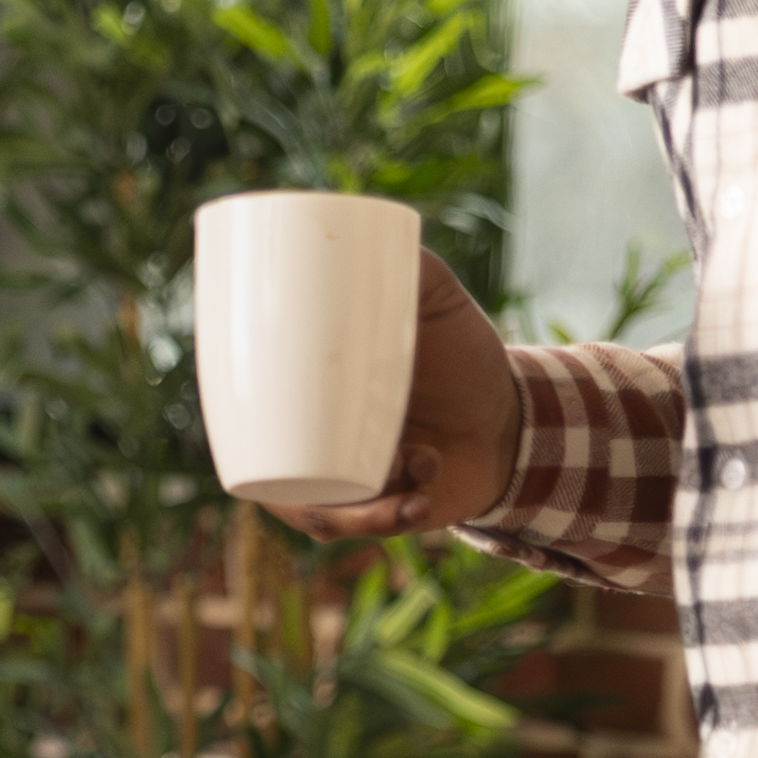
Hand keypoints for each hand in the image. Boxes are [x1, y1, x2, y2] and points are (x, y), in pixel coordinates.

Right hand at [261, 250, 525, 543]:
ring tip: (418, 465)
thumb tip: (363, 228)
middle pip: (268, 470)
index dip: (239, 417)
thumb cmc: (465, 359)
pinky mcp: (372, 515)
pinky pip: (354, 529)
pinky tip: (417, 496)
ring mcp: (340, 484)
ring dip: (358, 502)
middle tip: (359, 441)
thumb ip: (410, 267)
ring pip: (312, 510)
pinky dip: (383, 518)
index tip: (270, 402)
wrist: (517, 423)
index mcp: (311, 396)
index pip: (249, 412)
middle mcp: (314, 444)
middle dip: (298, 475)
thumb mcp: (439, 303)